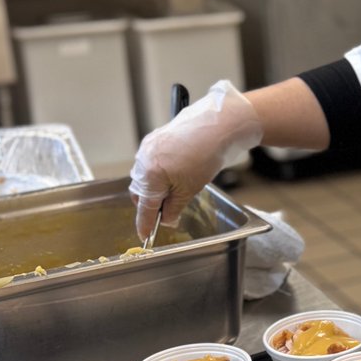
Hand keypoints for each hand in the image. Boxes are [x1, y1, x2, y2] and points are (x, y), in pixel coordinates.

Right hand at [129, 80, 262, 239]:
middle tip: (168, 210)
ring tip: (178, 187)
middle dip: (152, 202)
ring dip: (157, 185)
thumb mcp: (190, 189)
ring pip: (146, 175)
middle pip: (141, 191)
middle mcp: (143, 161)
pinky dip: (160, 170)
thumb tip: (166, 219)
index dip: (145, 224)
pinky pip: (152, 160)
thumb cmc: (206, 156)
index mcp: (149, 176)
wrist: (219, 124)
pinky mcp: (156, 137)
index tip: (145, 236)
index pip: (144, 207)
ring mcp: (148, 147)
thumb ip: (174, 208)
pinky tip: (178, 170)